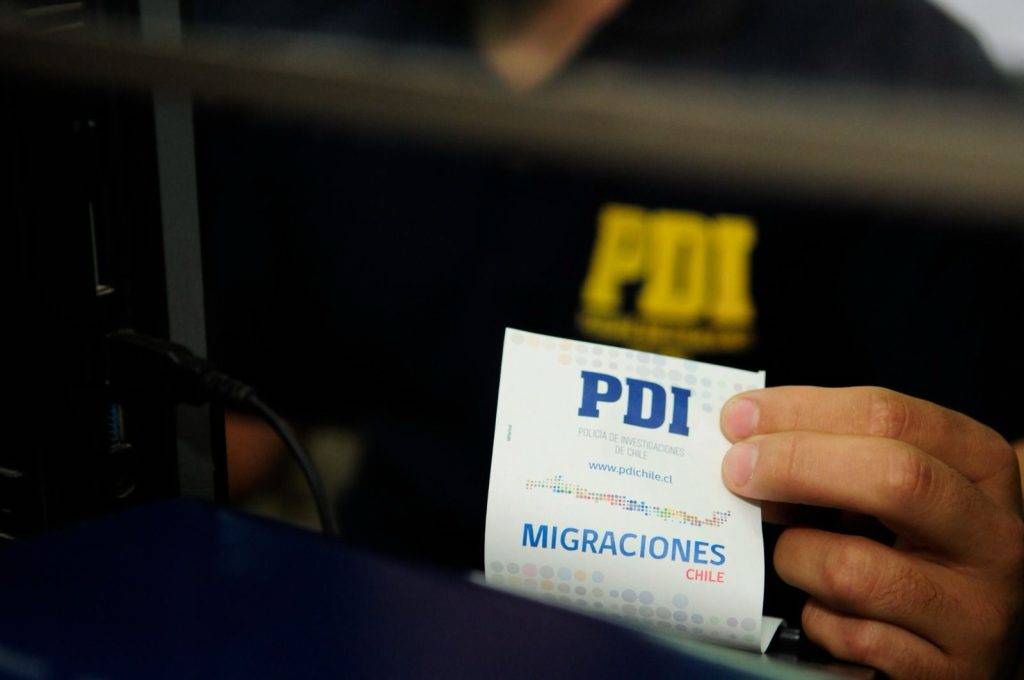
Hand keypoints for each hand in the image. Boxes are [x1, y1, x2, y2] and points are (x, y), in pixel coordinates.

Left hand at [720, 387, 1023, 677]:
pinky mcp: (946, 673)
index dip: (802, 411)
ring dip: (796, 556)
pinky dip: (816, 617)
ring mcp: (976, 611)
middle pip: (893, 478)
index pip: (891, 416)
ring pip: (853, 569)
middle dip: (795, 465)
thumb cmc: (915, 548)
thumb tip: (746, 443)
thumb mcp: (895, 489)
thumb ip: (836, 455)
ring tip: (792, 555)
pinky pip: (848, 636)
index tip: (738, 417)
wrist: (968, 641)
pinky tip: (823, 607)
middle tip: (735, 469)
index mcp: (981, 466)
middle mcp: (995, 536)